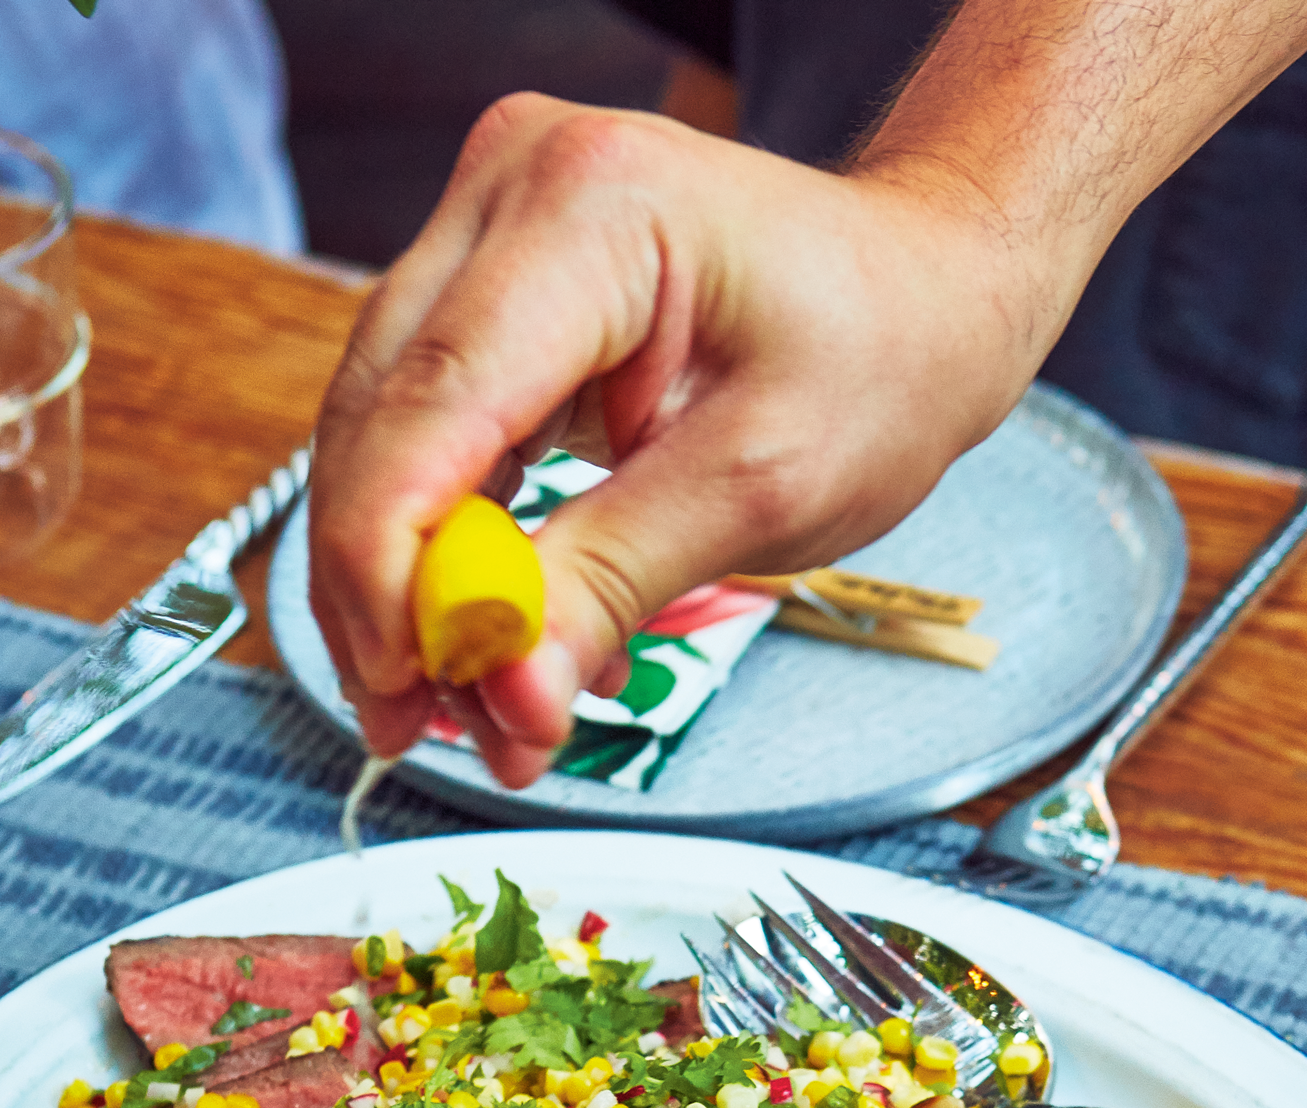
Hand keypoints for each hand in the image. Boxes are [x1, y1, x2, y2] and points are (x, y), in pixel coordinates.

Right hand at [308, 94, 1066, 788]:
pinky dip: (455, 547)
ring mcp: (490, 231)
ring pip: (384, 435)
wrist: (924, 292)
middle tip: (415, 720)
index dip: (390, 558)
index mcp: (593, 209)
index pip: (435, 401)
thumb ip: (615, 586)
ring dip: (412, 585)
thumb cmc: (877, 353)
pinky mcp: (489, 290)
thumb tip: (510, 697)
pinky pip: (430, 435)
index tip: (404, 681)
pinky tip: (510, 634)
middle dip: (388, 592)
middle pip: (382, 418)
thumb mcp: (761, 489)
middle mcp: (515, 188)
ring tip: (471, 703)